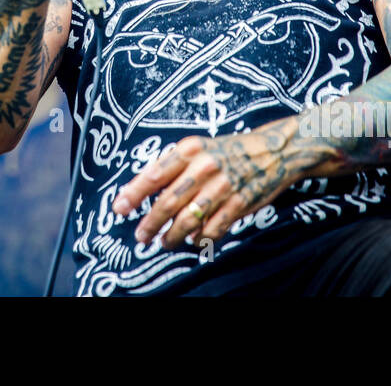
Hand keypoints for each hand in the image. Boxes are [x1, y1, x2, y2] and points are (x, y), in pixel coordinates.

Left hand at [111, 121, 300, 250]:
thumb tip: (140, 193)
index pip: (154, 174)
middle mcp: (204, 167)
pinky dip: (200, 238)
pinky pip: (213, 229)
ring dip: (172, 236)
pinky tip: (192, 240)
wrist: (272, 152)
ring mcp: (223, 187)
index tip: (119, 208)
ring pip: (189, 220)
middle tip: (141, 235)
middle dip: (151, 223)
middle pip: (168, 202)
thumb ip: (171, 168)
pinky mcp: (239, 204)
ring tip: (164, 242)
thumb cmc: (226, 152)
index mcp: (189, 150)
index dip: (133, 194)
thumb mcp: (197, 148)